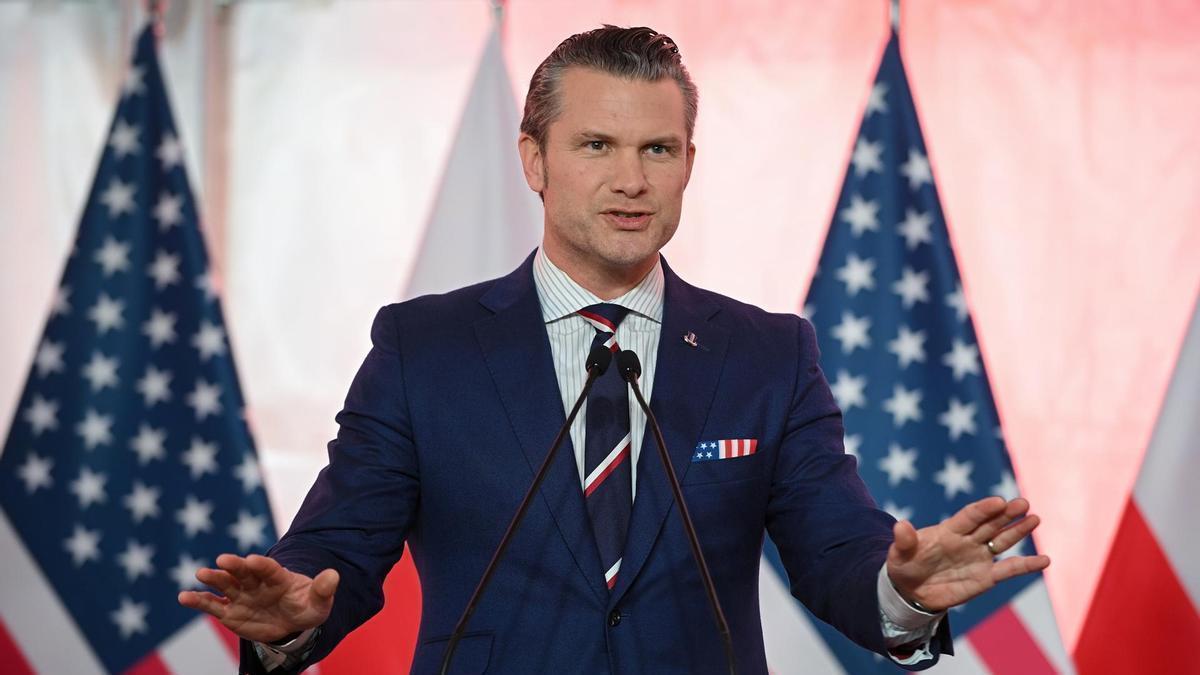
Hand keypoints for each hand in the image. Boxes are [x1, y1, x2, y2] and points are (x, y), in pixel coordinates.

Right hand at [177, 553, 338, 642]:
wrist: (291, 622)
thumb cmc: (306, 606)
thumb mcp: (319, 601)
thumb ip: (324, 589)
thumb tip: (334, 575)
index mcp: (278, 577)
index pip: (269, 568)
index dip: (261, 564)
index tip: (253, 559)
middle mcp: (256, 582)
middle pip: (243, 572)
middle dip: (234, 566)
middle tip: (222, 560)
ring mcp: (241, 595)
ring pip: (225, 585)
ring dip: (213, 579)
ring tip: (200, 574)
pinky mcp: (229, 610)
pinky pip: (212, 605)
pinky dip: (198, 600)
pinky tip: (184, 597)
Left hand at [886, 496, 1049, 611]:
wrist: (911, 591)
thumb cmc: (904, 567)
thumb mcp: (899, 555)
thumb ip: (904, 541)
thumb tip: (900, 525)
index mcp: (948, 531)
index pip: (970, 516)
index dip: (983, 509)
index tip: (999, 501)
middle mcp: (967, 540)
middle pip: (990, 523)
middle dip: (1007, 513)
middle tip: (1024, 503)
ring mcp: (979, 557)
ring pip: (1002, 540)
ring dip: (1018, 530)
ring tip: (1035, 519)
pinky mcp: (986, 577)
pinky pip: (1009, 569)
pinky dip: (1027, 565)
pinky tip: (1045, 560)